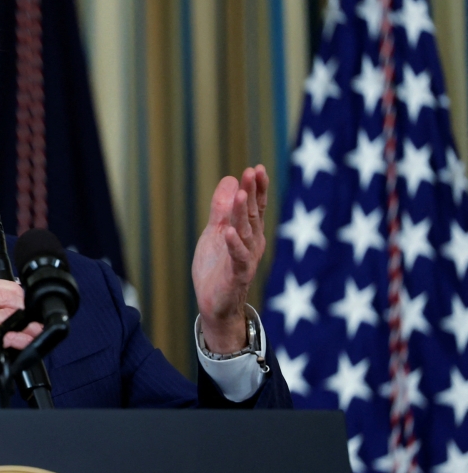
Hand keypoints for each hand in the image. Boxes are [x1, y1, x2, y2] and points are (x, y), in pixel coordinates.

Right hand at [0, 279, 42, 408]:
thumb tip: (16, 311)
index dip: (9, 289)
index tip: (21, 297)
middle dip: (20, 303)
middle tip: (30, 315)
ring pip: (2, 314)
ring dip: (23, 322)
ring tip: (31, 330)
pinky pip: (3, 337)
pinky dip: (18, 339)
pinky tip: (23, 342)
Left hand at [191, 165, 267, 352]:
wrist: (214, 304)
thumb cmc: (216, 268)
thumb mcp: (215, 232)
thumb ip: (221, 209)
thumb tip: (230, 180)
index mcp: (249, 233)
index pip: (256, 206)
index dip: (257, 188)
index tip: (256, 168)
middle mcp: (252, 244)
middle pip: (254, 215)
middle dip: (253, 193)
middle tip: (252, 172)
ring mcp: (246, 260)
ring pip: (246, 233)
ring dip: (243, 214)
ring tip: (242, 195)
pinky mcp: (237, 275)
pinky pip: (237, 258)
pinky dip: (233, 244)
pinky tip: (229, 232)